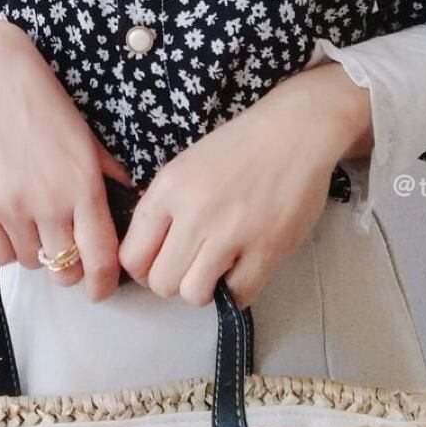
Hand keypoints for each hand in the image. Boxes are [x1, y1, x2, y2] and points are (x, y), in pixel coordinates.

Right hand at [0, 12, 132, 301]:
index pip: (100, 259)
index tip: (101, 287)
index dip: (103, 283)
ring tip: (35, 225)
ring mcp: (10, 206)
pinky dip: (6, 248)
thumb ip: (107, 173)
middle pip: (64, 270)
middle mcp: (48, 202)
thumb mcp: (86, 135)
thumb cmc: (43, 100)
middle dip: (70, 268)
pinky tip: (11, 226)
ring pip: (30, 262)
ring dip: (37, 252)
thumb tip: (132, 199)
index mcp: (83, 185)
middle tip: (68, 252)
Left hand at [117, 61, 371, 309]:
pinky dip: (239, 288)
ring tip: (219, 268)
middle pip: (162, 283)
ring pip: (195, 294)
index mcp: (168, 189)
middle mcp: (194, 214)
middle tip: (193, 267)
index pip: (132, 257)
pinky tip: (244, 267)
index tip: (162, 264)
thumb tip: (151, 249)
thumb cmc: (239, 147)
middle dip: (174, 282)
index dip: (144, 270)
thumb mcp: (184, 166)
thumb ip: (164, 207)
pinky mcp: (267, 249)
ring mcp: (231, 233)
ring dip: (205, 289)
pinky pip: (239, 294)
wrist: (293, 131)